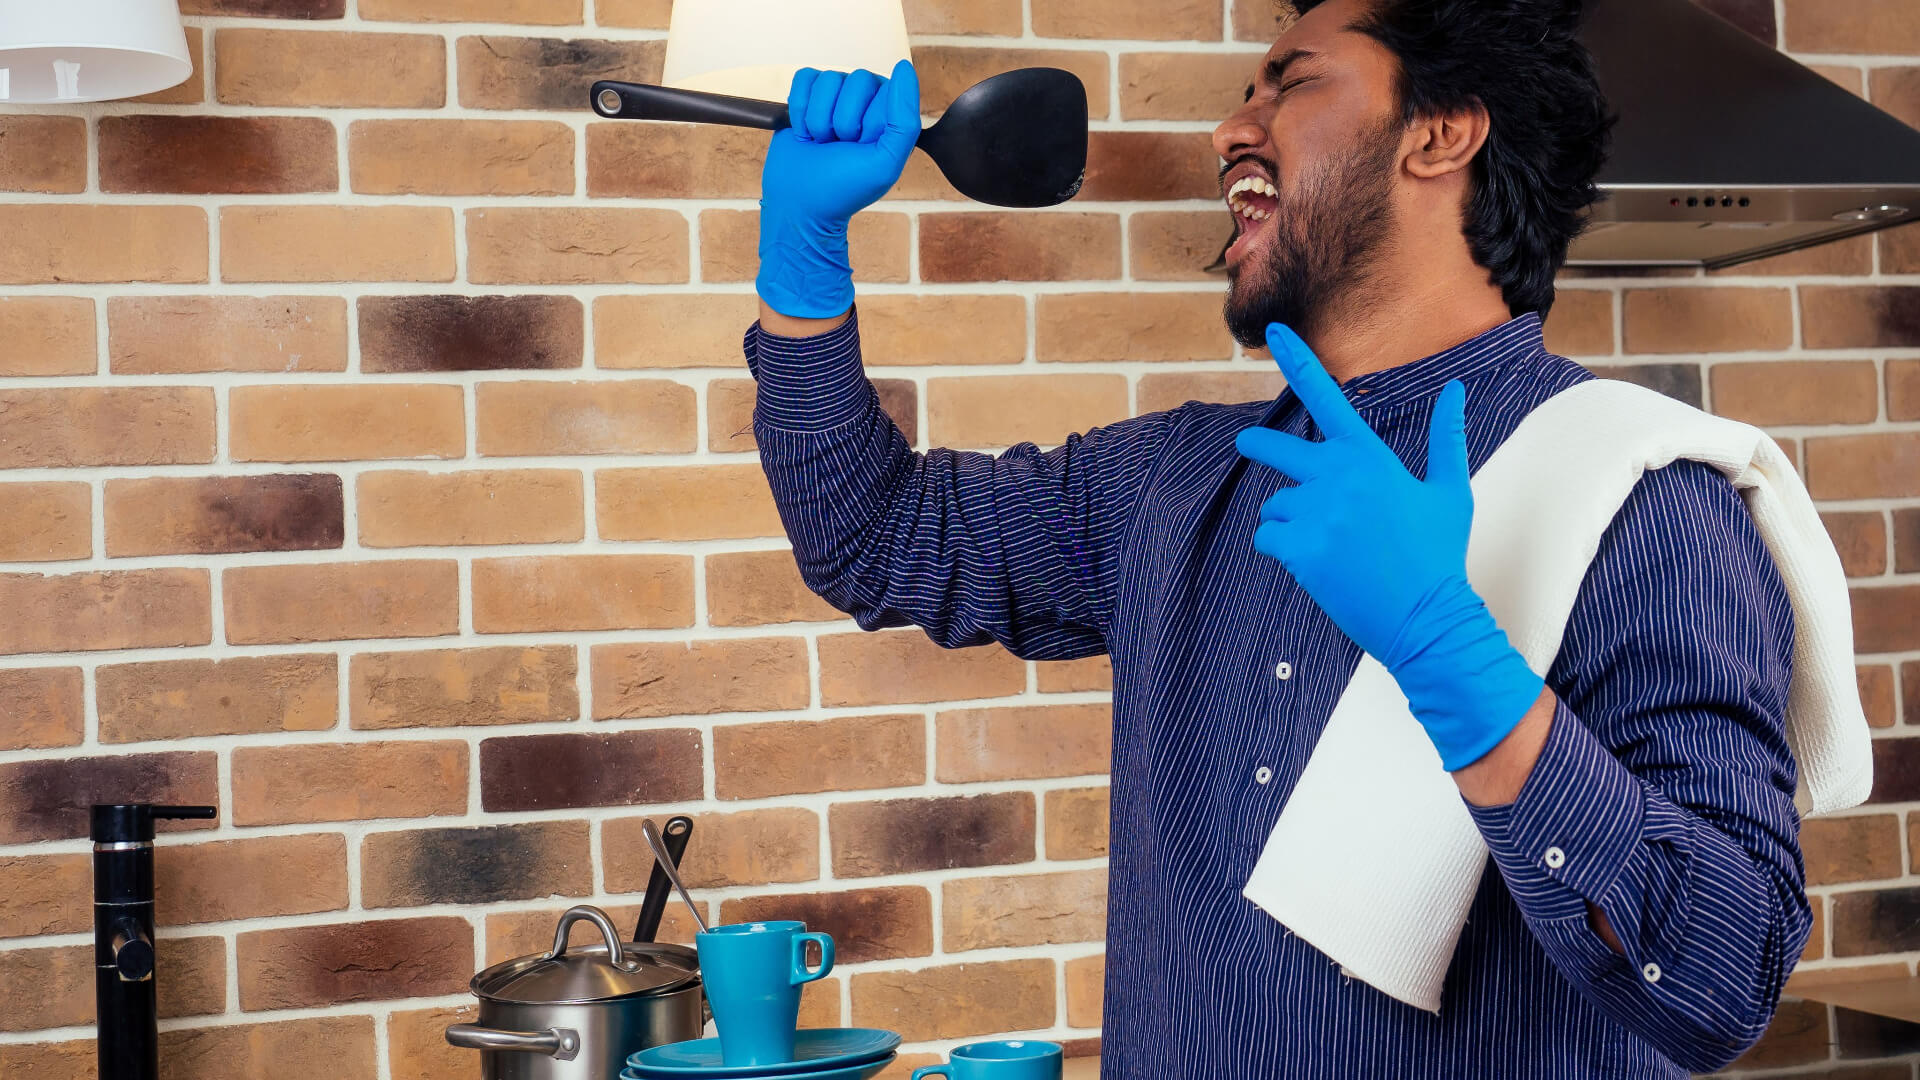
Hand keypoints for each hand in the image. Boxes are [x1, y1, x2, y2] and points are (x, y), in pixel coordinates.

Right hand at [757, 61, 920, 318]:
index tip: (862, 147)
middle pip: (855, 78)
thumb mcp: (885, 162)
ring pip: (827, 79)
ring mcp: (833, 95)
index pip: (885, 88)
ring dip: (819, 119)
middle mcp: (863, 98)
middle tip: (839, 146)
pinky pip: (804, 78)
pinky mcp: (805, 95)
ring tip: (822, 143)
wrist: (801, 204)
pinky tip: (804, 132)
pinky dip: (799, 109)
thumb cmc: (845, 188)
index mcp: (888, 112)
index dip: (869, 121)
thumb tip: (903, 67)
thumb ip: (904, 119)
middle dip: (842, 120)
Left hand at [1235, 322, 1543, 770]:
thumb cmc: (1440, 555)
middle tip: (1246, 443)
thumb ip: (1446, 437)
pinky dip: (1283, 550)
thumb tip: (1455, 390)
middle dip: (1258, 445)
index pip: (1327, 396)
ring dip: (1291, 523)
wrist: (1428, 617)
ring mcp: (1316, 512)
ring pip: (1276, 506)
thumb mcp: (1451, 492)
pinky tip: (1317, 565)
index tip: (1273, 332)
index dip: (1298, 360)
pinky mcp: (1299, 547)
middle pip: (1276, 449)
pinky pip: (1268, 538)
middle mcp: (1338, 477)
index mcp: (1370, 458)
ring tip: (1332, 548)